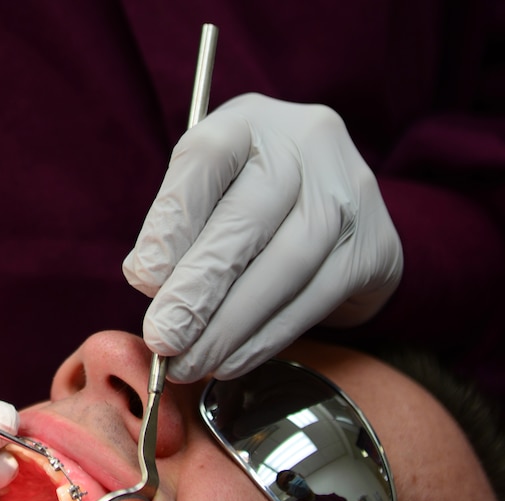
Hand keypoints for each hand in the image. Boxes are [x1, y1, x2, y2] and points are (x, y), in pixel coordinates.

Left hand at [123, 93, 402, 381]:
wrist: (334, 202)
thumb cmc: (249, 195)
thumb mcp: (206, 190)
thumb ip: (178, 226)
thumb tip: (151, 280)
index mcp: (248, 120)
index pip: (205, 160)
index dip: (172, 222)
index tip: (143, 279)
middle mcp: (307, 143)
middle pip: (247, 220)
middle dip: (198, 290)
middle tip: (163, 339)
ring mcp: (350, 192)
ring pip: (286, 266)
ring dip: (231, 326)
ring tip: (191, 361)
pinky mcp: (375, 245)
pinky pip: (314, 299)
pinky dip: (266, 337)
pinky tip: (231, 359)